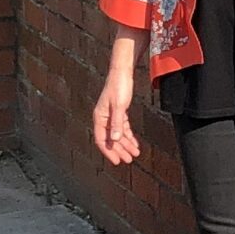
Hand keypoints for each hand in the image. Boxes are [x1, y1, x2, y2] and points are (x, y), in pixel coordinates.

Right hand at [92, 51, 141, 165]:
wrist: (122, 72)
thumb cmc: (119, 86)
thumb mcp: (119, 106)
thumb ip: (117, 123)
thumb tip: (114, 139)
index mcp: (99, 117)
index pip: (101, 139)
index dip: (109, 151)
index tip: (117, 161)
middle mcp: (103, 118)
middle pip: (110, 139)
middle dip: (120, 150)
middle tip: (129, 160)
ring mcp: (111, 115)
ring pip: (117, 134)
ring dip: (126, 144)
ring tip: (135, 153)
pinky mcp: (119, 112)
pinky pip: (123, 128)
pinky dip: (129, 136)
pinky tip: (135, 143)